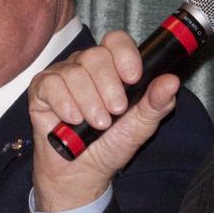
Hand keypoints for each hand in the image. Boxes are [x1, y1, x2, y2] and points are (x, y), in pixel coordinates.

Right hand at [31, 30, 180, 211]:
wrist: (83, 172)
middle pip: (95, 55)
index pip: (117, 41)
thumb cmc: (112, 143)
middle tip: (116, 111)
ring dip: (89, 101)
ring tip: (98, 124)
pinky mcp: (41, 90)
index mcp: (113, 66)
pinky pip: (50, 84)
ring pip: (74, 71)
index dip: (125, 55)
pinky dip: (64, 103)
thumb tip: (172, 81)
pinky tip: (73, 120)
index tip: (133, 78)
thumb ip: (157, 102)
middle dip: (109, 86)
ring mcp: (62, 75)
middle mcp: (86, 65)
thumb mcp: (141, 125)